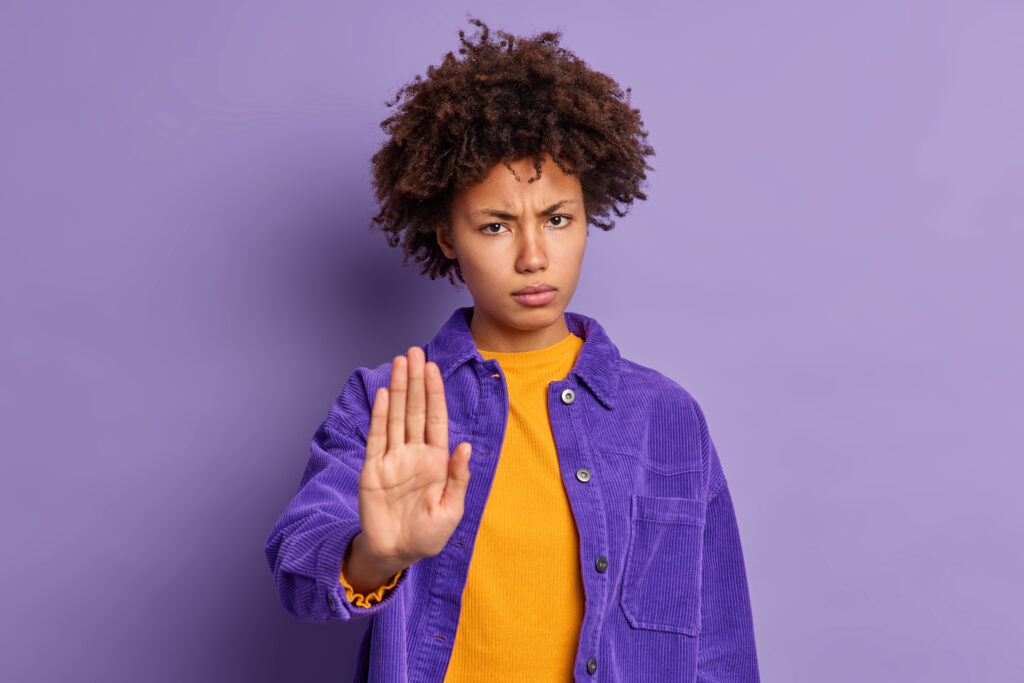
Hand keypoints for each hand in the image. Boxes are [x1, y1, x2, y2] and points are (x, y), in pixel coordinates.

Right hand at [355, 345, 471, 569]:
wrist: (397, 554)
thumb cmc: (428, 535)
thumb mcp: (452, 510)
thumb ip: (458, 477)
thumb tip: (465, 446)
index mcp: (437, 460)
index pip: (435, 418)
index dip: (434, 393)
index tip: (433, 367)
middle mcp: (414, 453)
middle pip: (414, 409)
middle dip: (415, 380)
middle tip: (414, 352)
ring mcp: (392, 459)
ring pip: (396, 416)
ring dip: (397, 389)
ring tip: (399, 362)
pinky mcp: (373, 470)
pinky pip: (377, 438)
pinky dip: (379, 416)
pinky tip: (383, 395)